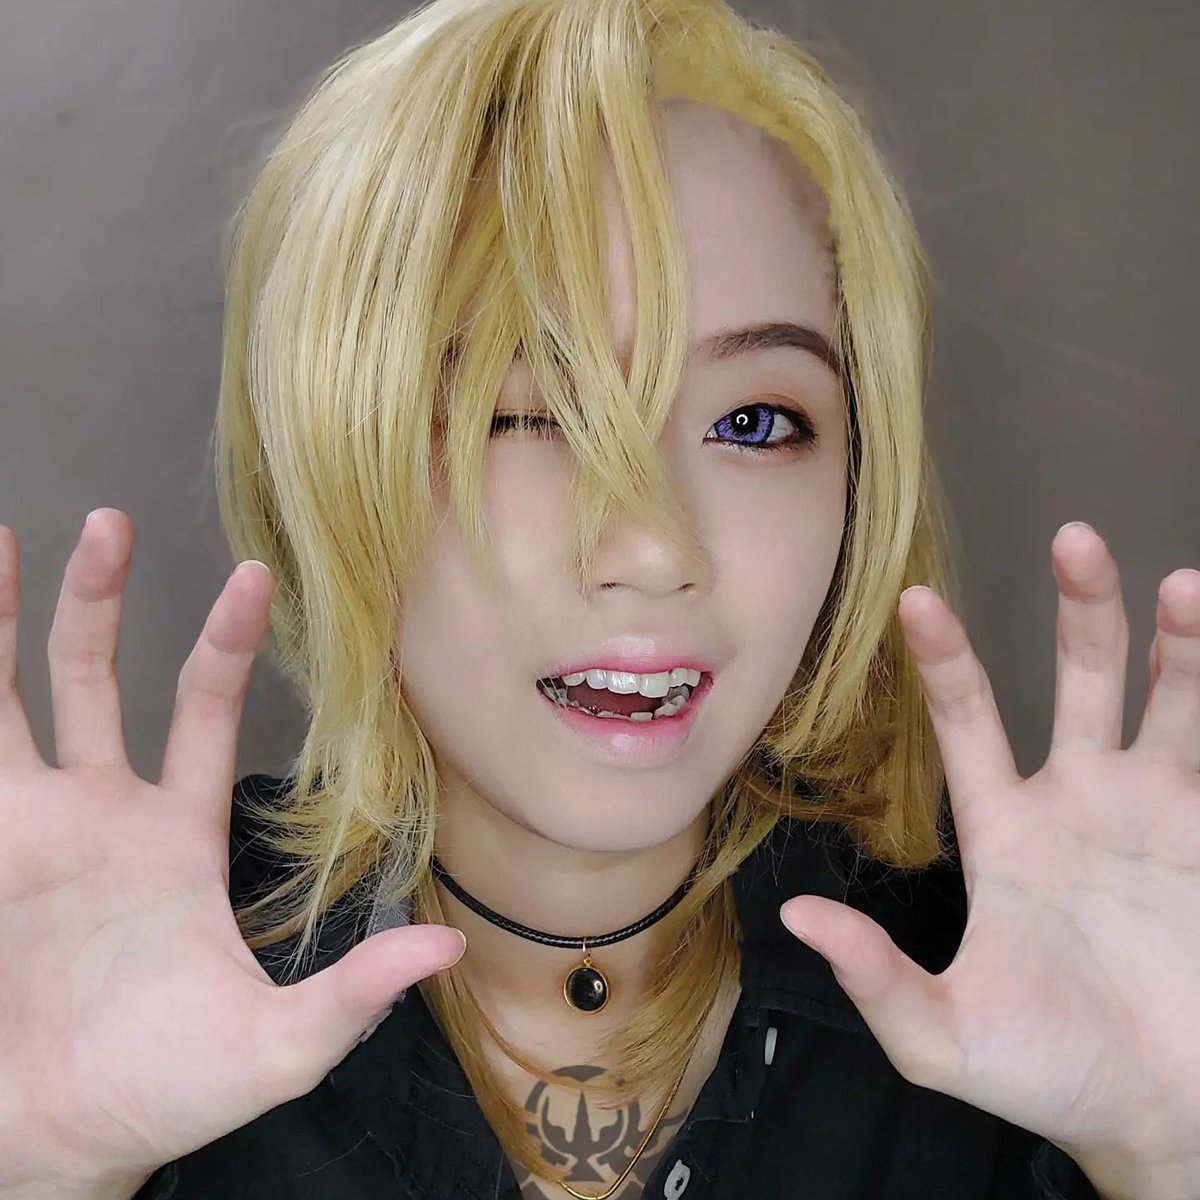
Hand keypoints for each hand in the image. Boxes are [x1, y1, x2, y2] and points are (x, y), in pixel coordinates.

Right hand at [0, 509, 465, 1192]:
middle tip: (107, 520)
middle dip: (97, 601)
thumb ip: (357, 992)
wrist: (61, 1145)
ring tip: (1, 538)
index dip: (225, 648)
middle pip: (96, 680)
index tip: (252, 577)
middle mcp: (101, 816)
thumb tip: (448, 948)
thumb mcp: (277, 1044)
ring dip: (6, 623)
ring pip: (12, 700)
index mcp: (177, 837)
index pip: (204, 717)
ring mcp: (30, 832)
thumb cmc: (167, 1093)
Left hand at [778, 522, 1199, 1179]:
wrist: (1164, 1120)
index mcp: (1006, 833)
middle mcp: (1079, 802)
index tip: (917, 601)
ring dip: (1176, 643)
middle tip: (1073, 538)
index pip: (968, 725)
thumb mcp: (946, 1035)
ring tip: (1182, 584)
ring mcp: (1155, 813)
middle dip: (1080, 611)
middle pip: (1077, 681)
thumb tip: (796, 916)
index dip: (946, 664)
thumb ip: (876, 976)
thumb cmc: (1050, 1075)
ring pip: (1166, 701)